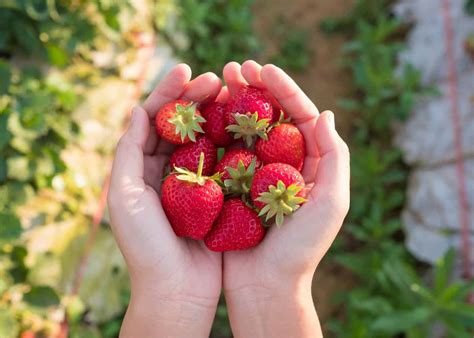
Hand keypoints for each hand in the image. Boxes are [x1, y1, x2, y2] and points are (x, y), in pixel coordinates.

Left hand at [107, 64, 222, 337]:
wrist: (176, 290)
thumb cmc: (145, 246)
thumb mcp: (125, 196)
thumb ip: (127, 152)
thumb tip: (137, 110)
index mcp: (142, 169)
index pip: (154, 120)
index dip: (169, 93)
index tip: (187, 70)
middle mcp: (167, 171)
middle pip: (182, 125)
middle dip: (196, 98)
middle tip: (217, 79)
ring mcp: (194, 183)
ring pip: (206, 140)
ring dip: (218, 115)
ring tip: (234, 93)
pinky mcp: (217, 196)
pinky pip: (226, 163)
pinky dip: (234, 143)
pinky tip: (246, 126)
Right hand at [220, 61, 349, 337]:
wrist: (266, 285)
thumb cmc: (301, 249)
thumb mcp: (330, 204)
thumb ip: (334, 157)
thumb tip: (325, 113)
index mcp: (311, 163)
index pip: (299, 116)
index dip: (284, 89)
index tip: (264, 69)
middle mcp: (284, 164)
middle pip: (270, 116)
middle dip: (254, 89)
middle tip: (234, 67)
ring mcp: (257, 173)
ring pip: (245, 129)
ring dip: (233, 102)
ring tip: (218, 80)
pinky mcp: (233, 185)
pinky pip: (225, 151)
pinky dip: (216, 130)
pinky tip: (205, 113)